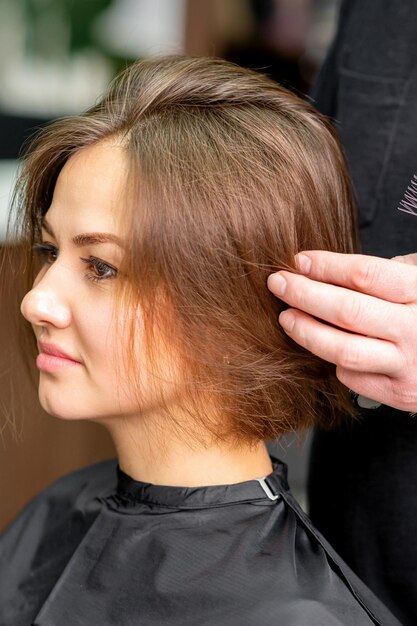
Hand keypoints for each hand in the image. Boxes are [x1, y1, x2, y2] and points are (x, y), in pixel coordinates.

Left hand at [267, 251, 416, 411]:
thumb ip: (393, 272)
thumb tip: (331, 267)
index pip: (366, 274)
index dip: (327, 266)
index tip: (299, 260)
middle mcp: (415, 330)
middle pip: (348, 310)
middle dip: (304, 294)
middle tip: (278, 283)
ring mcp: (407, 365)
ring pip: (343, 351)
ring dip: (306, 332)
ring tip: (285, 317)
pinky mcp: (400, 394)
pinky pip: (352, 377)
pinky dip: (333, 361)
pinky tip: (324, 346)